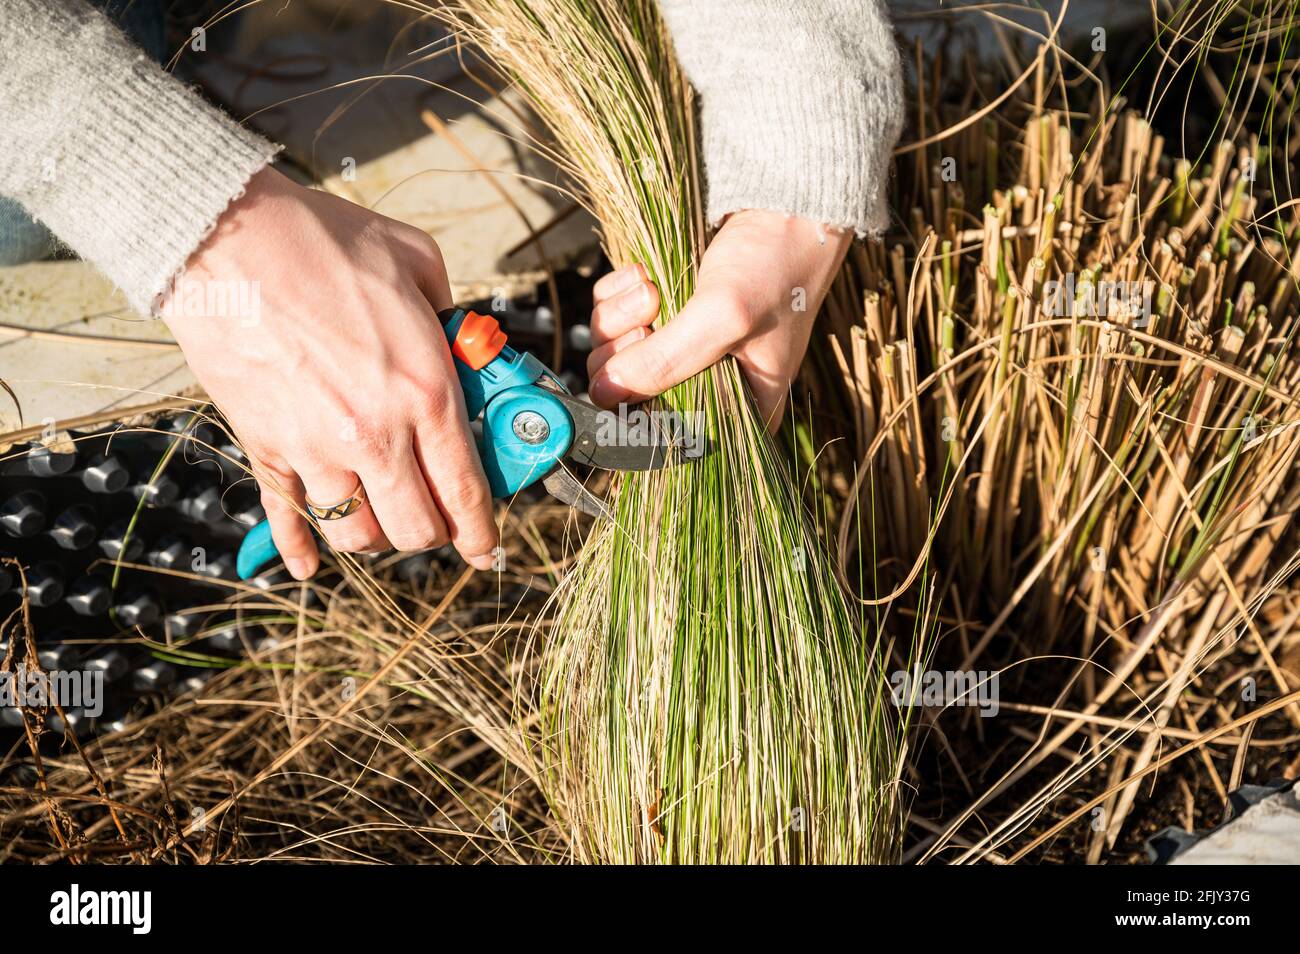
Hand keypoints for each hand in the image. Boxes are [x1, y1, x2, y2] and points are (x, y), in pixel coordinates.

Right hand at [158, 167, 497, 578]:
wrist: (229, 238)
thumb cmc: (325, 243)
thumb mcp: (419, 264)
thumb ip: (451, 316)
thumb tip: (462, 341)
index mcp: (425, 394)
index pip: (465, 492)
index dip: (481, 533)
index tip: (485, 548)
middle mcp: (374, 436)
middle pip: (413, 530)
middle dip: (432, 533)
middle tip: (435, 517)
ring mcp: (314, 448)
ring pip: (353, 534)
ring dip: (373, 534)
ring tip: (380, 513)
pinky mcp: (265, 446)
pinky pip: (285, 517)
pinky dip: (297, 548)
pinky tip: (308, 566)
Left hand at [586, 209, 850, 427]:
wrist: (782, 201)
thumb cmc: (774, 266)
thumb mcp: (723, 316)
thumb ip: (665, 361)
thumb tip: (602, 394)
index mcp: (739, 410)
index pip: (666, 438)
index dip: (636, 411)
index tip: (633, 375)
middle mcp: (704, 385)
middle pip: (628, 395)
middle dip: (626, 354)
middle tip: (652, 317)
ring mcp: (678, 346)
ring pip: (614, 352)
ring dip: (619, 317)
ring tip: (652, 288)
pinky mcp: (659, 310)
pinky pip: (611, 316)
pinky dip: (617, 295)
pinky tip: (643, 276)